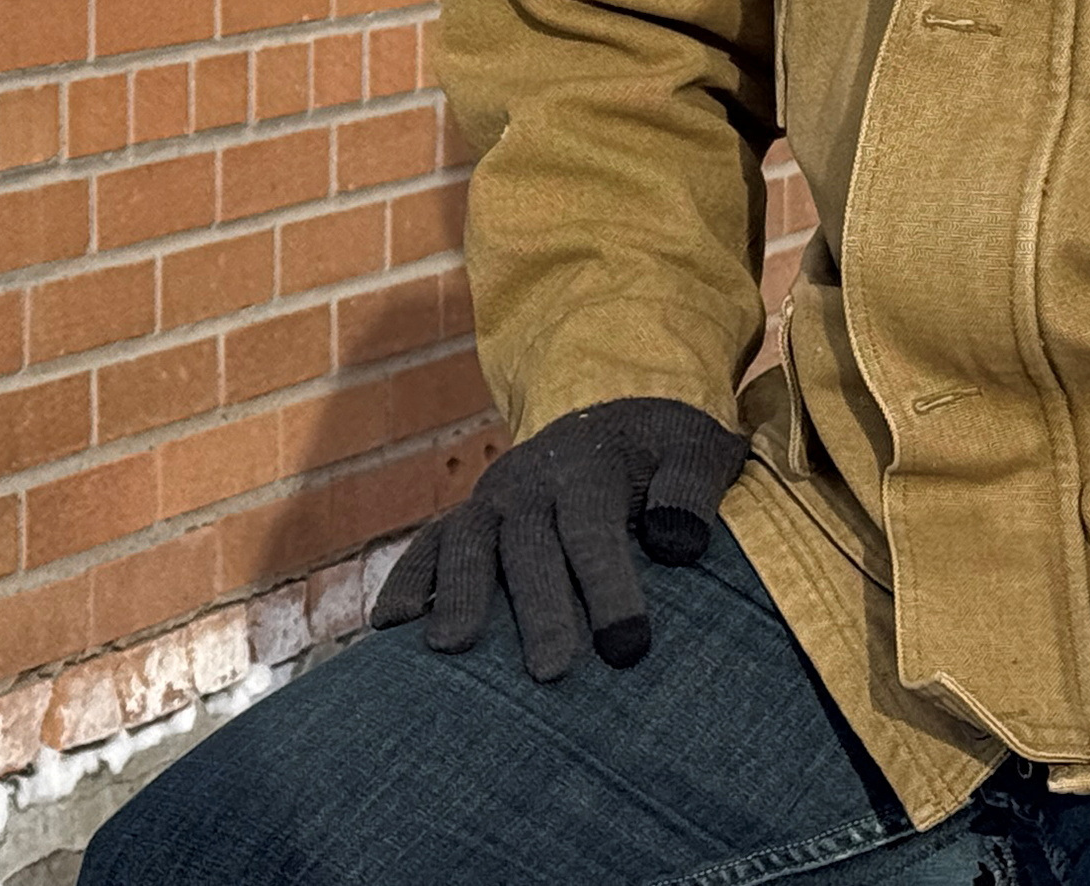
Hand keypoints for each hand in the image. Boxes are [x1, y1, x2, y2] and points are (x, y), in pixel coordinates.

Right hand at [368, 396, 749, 681]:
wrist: (612, 419)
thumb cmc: (664, 453)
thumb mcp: (698, 448)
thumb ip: (692, 487)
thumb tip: (680, 540)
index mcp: (590, 466)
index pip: (593, 528)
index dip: (609, 586)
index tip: (629, 647)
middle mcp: (531, 481)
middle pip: (529, 546)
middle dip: (538, 609)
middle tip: (552, 672)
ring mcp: (490, 500)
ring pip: (469, 543)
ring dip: (460, 594)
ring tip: (452, 649)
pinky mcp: (464, 519)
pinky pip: (428, 545)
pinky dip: (406, 579)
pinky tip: (390, 627)